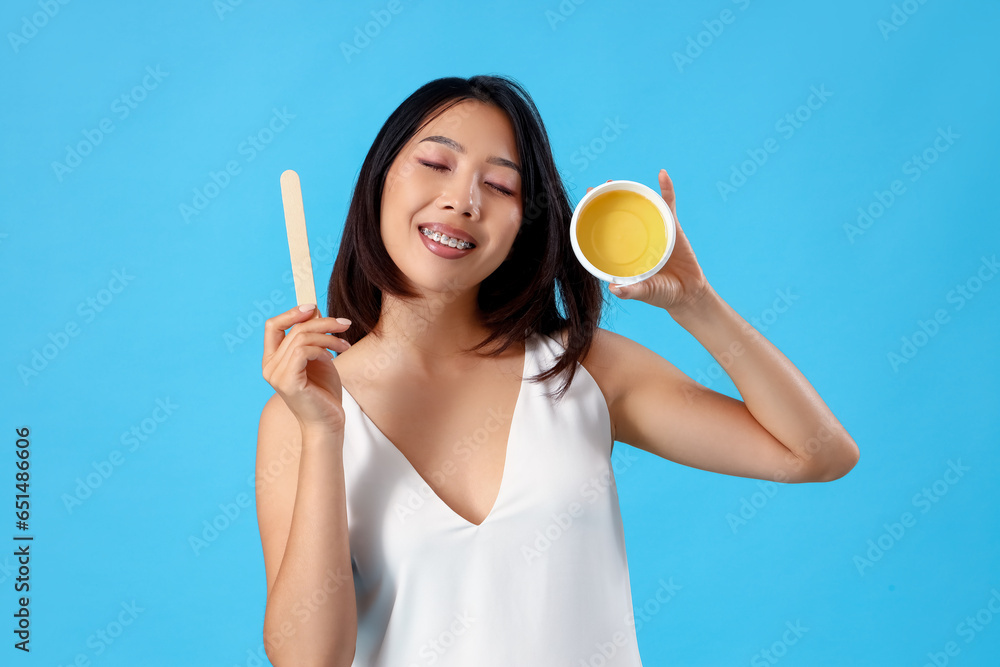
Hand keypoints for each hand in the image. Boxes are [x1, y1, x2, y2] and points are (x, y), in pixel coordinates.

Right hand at [262, 304, 352, 431]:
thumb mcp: (319, 359)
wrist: (328, 423)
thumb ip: (313, 338)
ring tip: (345, 345)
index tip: (313, 307)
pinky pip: (303, 351)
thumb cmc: (324, 393)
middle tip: (345, 324)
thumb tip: (314, 311)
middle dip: (323, 323)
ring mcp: (276, 375)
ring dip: (329, 337)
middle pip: (294, 329)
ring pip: (301, 338)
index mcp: (273, 360)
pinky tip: (333, 358)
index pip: (272, 326)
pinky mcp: (287, 381)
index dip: (292, 313)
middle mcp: (270, 367)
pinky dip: (322, 349)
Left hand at [589, 170, 710, 313]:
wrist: (689, 293)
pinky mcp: (671, 226)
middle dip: (604, 203)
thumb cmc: (663, 295)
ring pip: (638, 207)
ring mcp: (653, 231)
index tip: (580, 209)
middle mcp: (635, 241)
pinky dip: (666, 188)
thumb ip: (632, 291)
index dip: (591, 223)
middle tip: (594, 188)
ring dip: (628, 193)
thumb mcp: (646, 292)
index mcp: (624, 255)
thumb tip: (615, 289)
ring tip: (615, 181)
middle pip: (617, 217)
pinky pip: (667, 203)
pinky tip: (661, 174)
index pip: (603, 236)